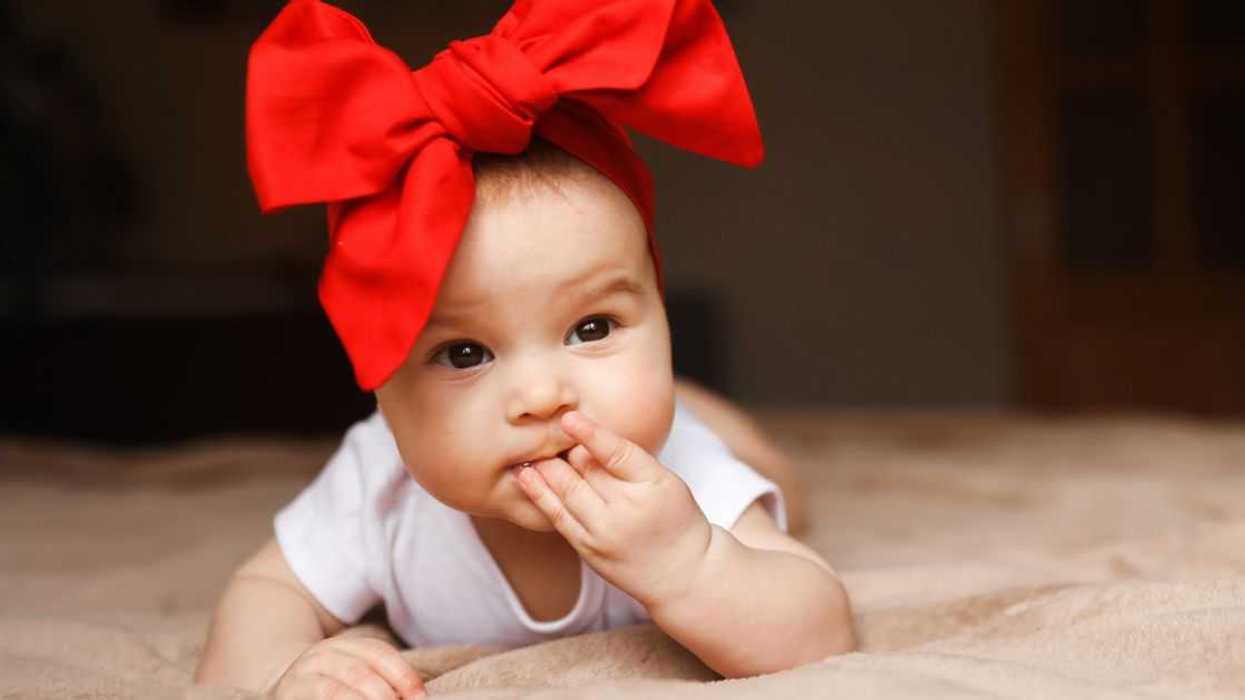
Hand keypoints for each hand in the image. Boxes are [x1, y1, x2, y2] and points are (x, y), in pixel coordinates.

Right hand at [266, 635, 424, 699]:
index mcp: (346, 646)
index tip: (420, 697)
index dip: (403, 676)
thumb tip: (416, 698)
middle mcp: (322, 655)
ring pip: (336, 690)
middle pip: (360, 672)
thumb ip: (381, 681)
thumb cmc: (331, 686)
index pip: (380, 654)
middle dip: (384, 695)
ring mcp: (301, 675)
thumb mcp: (354, 674)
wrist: (282, 688)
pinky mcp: (287, 695)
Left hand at [513, 410, 713, 608]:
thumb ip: (632, 461)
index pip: (617, 454)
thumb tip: (587, 438)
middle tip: (543, 430)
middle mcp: (626, 510)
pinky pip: (558, 517)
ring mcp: (604, 533)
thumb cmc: (676, 519)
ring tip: (527, 448)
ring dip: (544, 468)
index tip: (568, 417)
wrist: (681, 574)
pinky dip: (540, 494)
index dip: (591, 434)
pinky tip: (526, 476)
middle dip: (562, 449)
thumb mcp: (667, 482)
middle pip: (586, 471)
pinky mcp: (588, 549)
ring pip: (567, 492)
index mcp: (652, 486)